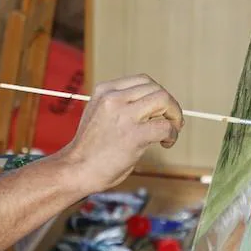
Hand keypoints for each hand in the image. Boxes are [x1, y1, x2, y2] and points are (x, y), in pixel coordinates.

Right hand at [59, 75, 182, 191]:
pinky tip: (166, 143)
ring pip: (164, 100)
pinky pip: (165, 126)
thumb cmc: (91, 148)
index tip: (160, 110)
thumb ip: (122, 106)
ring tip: (170, 131)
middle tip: (171, 122)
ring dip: (174, 115)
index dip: (157, 94)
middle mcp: (113, 98)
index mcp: (104, 90)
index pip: (143, 81)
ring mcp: (123, 115)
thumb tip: (155, 107)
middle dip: (169, 105)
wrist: (76, 170)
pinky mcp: (133, 135)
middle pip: (157, 89)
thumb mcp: (101, 114)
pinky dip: (172, 134)